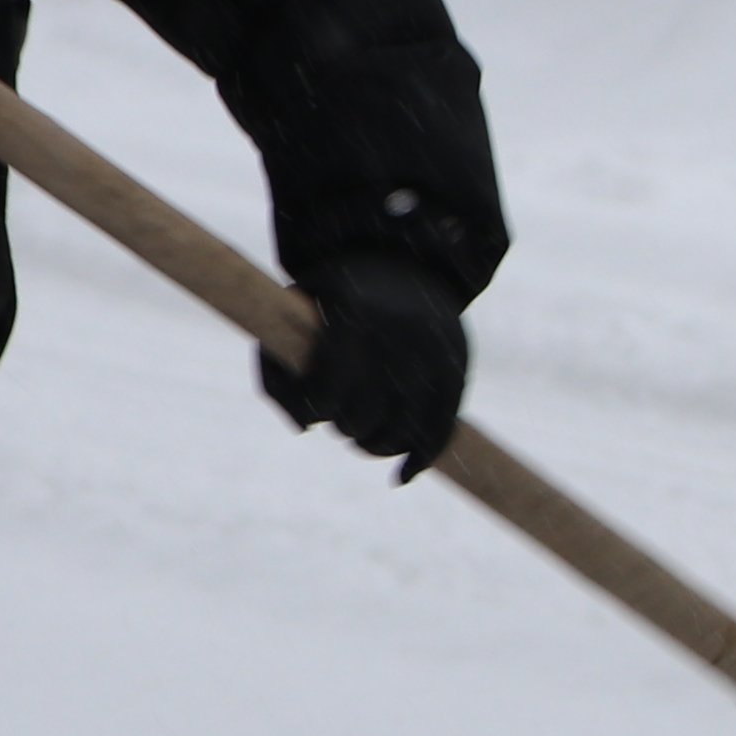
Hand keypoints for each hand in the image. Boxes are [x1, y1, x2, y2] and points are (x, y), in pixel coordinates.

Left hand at [261, 255, 467, 475]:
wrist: (408, 258)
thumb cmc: (336, 296)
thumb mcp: (294, 314)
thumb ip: (277, 369)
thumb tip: (304, 428)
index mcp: (352, 316)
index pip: (324, 394)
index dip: (313, 409)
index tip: (313, 406)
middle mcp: (397, 335)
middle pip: (361, 418)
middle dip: (346, 425)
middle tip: (343, 414)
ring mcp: (433, 353)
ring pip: (401, 433)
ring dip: (376, 446)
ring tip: (366, 436)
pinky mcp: (458, 369)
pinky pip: (441, 431)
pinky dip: (420, 459)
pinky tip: (401, 477)